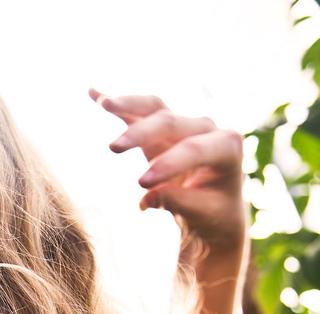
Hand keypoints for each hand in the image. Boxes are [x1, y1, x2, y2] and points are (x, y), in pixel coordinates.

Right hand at [89, 88, 248, 270]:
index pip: (194, 149)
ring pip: (154, 107)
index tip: (141, 184)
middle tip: (113, 148)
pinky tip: (93, 93)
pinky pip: (139, 111)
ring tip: (105, 104)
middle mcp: (206, 128)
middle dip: (141, 133)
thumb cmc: (212, 212)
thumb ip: (179, 203)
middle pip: (170, 122)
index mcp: (226, 147)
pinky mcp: (161, 127)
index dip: (168, 163)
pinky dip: (119, 104)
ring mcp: (183, 124)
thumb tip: (147, 198)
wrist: (212, 207)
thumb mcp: (203, 214)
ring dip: (128, 104)